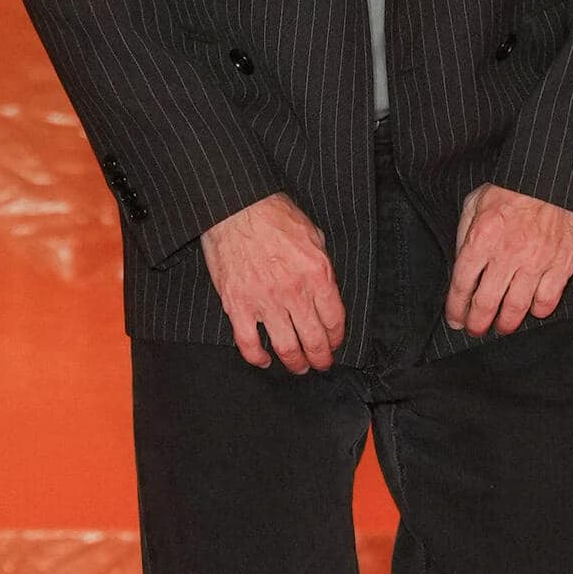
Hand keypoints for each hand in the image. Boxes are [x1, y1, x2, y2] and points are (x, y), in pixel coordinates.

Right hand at [201, 193, 346, 371]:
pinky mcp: (238, 305)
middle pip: (314, 340)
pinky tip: (264, 360)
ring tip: (298, 367)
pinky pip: (248, 343)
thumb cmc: (273, 214)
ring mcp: (265, 302)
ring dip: (295, 363)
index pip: (334, 320)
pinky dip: (257, 357)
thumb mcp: (312, 234)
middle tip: (321, 364)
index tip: (335, 343)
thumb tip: (324, 286)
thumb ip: (321, 264)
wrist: (236, 206)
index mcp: (317, 275)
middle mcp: (294, 293)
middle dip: (321, 358)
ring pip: (286, 348)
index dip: (337, 338)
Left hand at [445, 183, 572, 336]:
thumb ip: (465, 235)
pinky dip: (537, 311)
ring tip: (502, 326)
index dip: (455, 309)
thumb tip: (461, 266)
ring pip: (515, 309)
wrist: (554, 176)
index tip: (456, 319)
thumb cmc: (513, 188)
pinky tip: (531, 308)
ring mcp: (536, 262)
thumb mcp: (476, 203)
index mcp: (481, 239)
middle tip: (476, 328)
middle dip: (477, 324)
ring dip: (505, 324)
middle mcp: (506, 255)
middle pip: (485, 304)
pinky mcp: (561, 265)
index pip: (461, 286)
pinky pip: (547, 301)